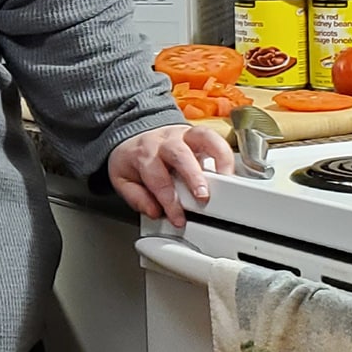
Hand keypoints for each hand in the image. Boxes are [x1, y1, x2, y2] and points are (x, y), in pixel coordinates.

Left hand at [105, 123, 233, 226]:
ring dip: (216, 158)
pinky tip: (230, 168)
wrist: (133, 133)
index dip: (169, 201)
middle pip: (179, 155)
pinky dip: (225, 151)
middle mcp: (164, 141)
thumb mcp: (122, 180)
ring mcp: (182, 134)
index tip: (178, 218)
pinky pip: (214, 136)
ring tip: (225, 178)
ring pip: (201, 137)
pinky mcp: (197, 133)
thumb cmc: (133, 160)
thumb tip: (154, 211)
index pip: (157, 179)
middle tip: (203, 197)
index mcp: (143, 154)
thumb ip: (136, 197)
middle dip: (193, 176)